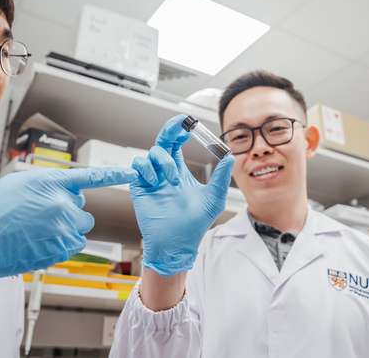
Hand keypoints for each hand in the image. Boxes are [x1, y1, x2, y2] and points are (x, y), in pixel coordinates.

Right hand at [0, 167, 136, 282]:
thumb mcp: (18, 184)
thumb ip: (48, 184)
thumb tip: (64, 191)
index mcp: (51, 183)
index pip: (91, 177)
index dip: (114, 174)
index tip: (133, 172)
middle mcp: (60, 205)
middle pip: (83, 212)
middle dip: (67, 215)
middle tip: (39, 218)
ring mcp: (60, 230)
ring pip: (76, 231)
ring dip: (63, 232)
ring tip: (34, 232)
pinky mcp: (57, 251)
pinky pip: (68, 247)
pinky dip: (56, 247)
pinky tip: (33, 243)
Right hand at [130, 114, 234, 275]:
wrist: (177, 244)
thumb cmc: (195, 224)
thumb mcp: (213, 198)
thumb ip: (220, 177)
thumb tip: (230, 156)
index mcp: (179, 171)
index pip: (177, 143)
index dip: (180, 131)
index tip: (190, 123)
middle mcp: (164, 172)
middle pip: (163, 141)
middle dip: (170, 129)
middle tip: (179, 124)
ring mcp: (151, 179)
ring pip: (151, 153)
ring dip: (164, 161)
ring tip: (173, 179)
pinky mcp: (140, 187)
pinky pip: (138, 165)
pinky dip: (148, 169)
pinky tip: (158, 182)